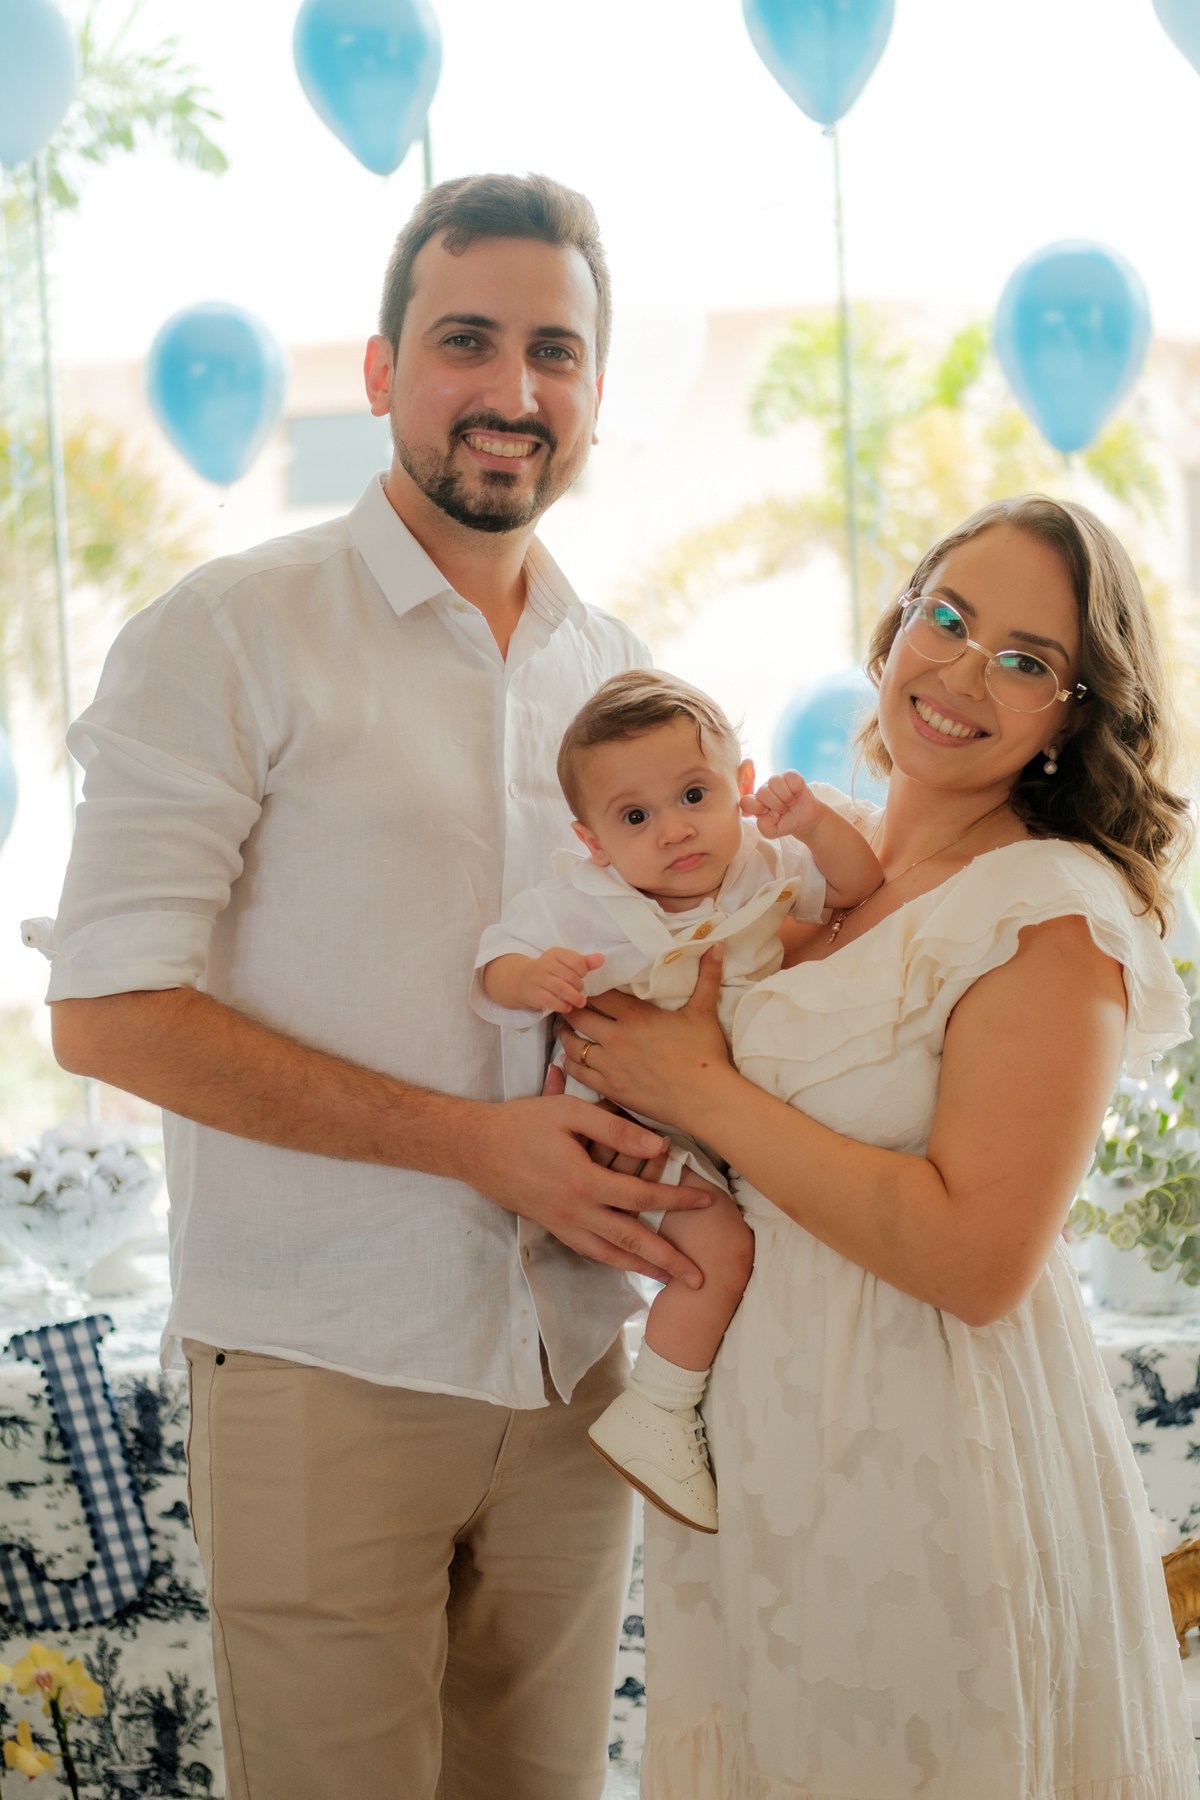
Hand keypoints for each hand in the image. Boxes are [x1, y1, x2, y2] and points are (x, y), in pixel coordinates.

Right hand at [457, 1088, 709, 1286]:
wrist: (474, 1147)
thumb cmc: (522, 1123)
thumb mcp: (568, 1112)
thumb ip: (615, 1128)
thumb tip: (658, 1146)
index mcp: (583, 1181)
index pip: (641, 1195)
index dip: (676, 1198)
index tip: (706, 1201)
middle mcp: (575, 1211)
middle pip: (631, 1240)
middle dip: (668, 1259)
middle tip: (699, 1277)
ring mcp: (561, 1224)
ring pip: (609, 1254)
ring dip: (642, 1268)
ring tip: (669, 1281)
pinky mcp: (551, 1227)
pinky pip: (588, 1250)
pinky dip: (611, 1261)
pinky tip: (626, 1263)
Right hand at [519, 946, 604, 1011]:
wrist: (522, 981)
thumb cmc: (550, 972)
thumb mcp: (565, 964)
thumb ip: (584, 962)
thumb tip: (602, 958)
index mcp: (555, 953)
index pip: (576, 960)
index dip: (583, 971)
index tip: (581, 977)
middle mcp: (545, 963)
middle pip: (570, 976)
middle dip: (579, 987)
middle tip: (579, 992)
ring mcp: (538, 979)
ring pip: (561, 988)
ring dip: (574, 998)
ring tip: (580, 1002)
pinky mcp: (533, 993)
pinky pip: (551, 1001)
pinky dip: (562, 1006)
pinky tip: (567, 1007)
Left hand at [559, 944, 731, 1131]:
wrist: (705, 1099)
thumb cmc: (705, 1055)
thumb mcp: (704, 1011)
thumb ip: (707, 976)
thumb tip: (717, 945)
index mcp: (636, 1015)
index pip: (598, 994)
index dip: (588, 988)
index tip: (586, 986)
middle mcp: (617, 1037)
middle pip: (578, 1015)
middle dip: (572, 1008)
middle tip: (572, 1006)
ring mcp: (610, 1065)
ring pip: (572, 1045)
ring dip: (567, 1035)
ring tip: (569, 1030)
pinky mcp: (610, 1088)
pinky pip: (577, 1073)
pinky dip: (570, 1063)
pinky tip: (572, 1058)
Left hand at [741, 770, 818, 840]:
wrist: (805, 820)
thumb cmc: (786, 824)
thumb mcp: (773, 832)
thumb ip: (765, 827)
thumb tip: (769, 813)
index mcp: (755, 803)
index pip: (745, 802)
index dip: (758, 808)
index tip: (769, 814)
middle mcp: (763, 790)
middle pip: (762, 792)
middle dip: (777, 805)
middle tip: (783, 810)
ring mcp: (776, 781)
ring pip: (775, 781)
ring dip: (786, 796)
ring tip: (789, 803)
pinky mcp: (790, 775)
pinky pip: (790, 776)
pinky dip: (796, 788)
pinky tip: (796, 794)